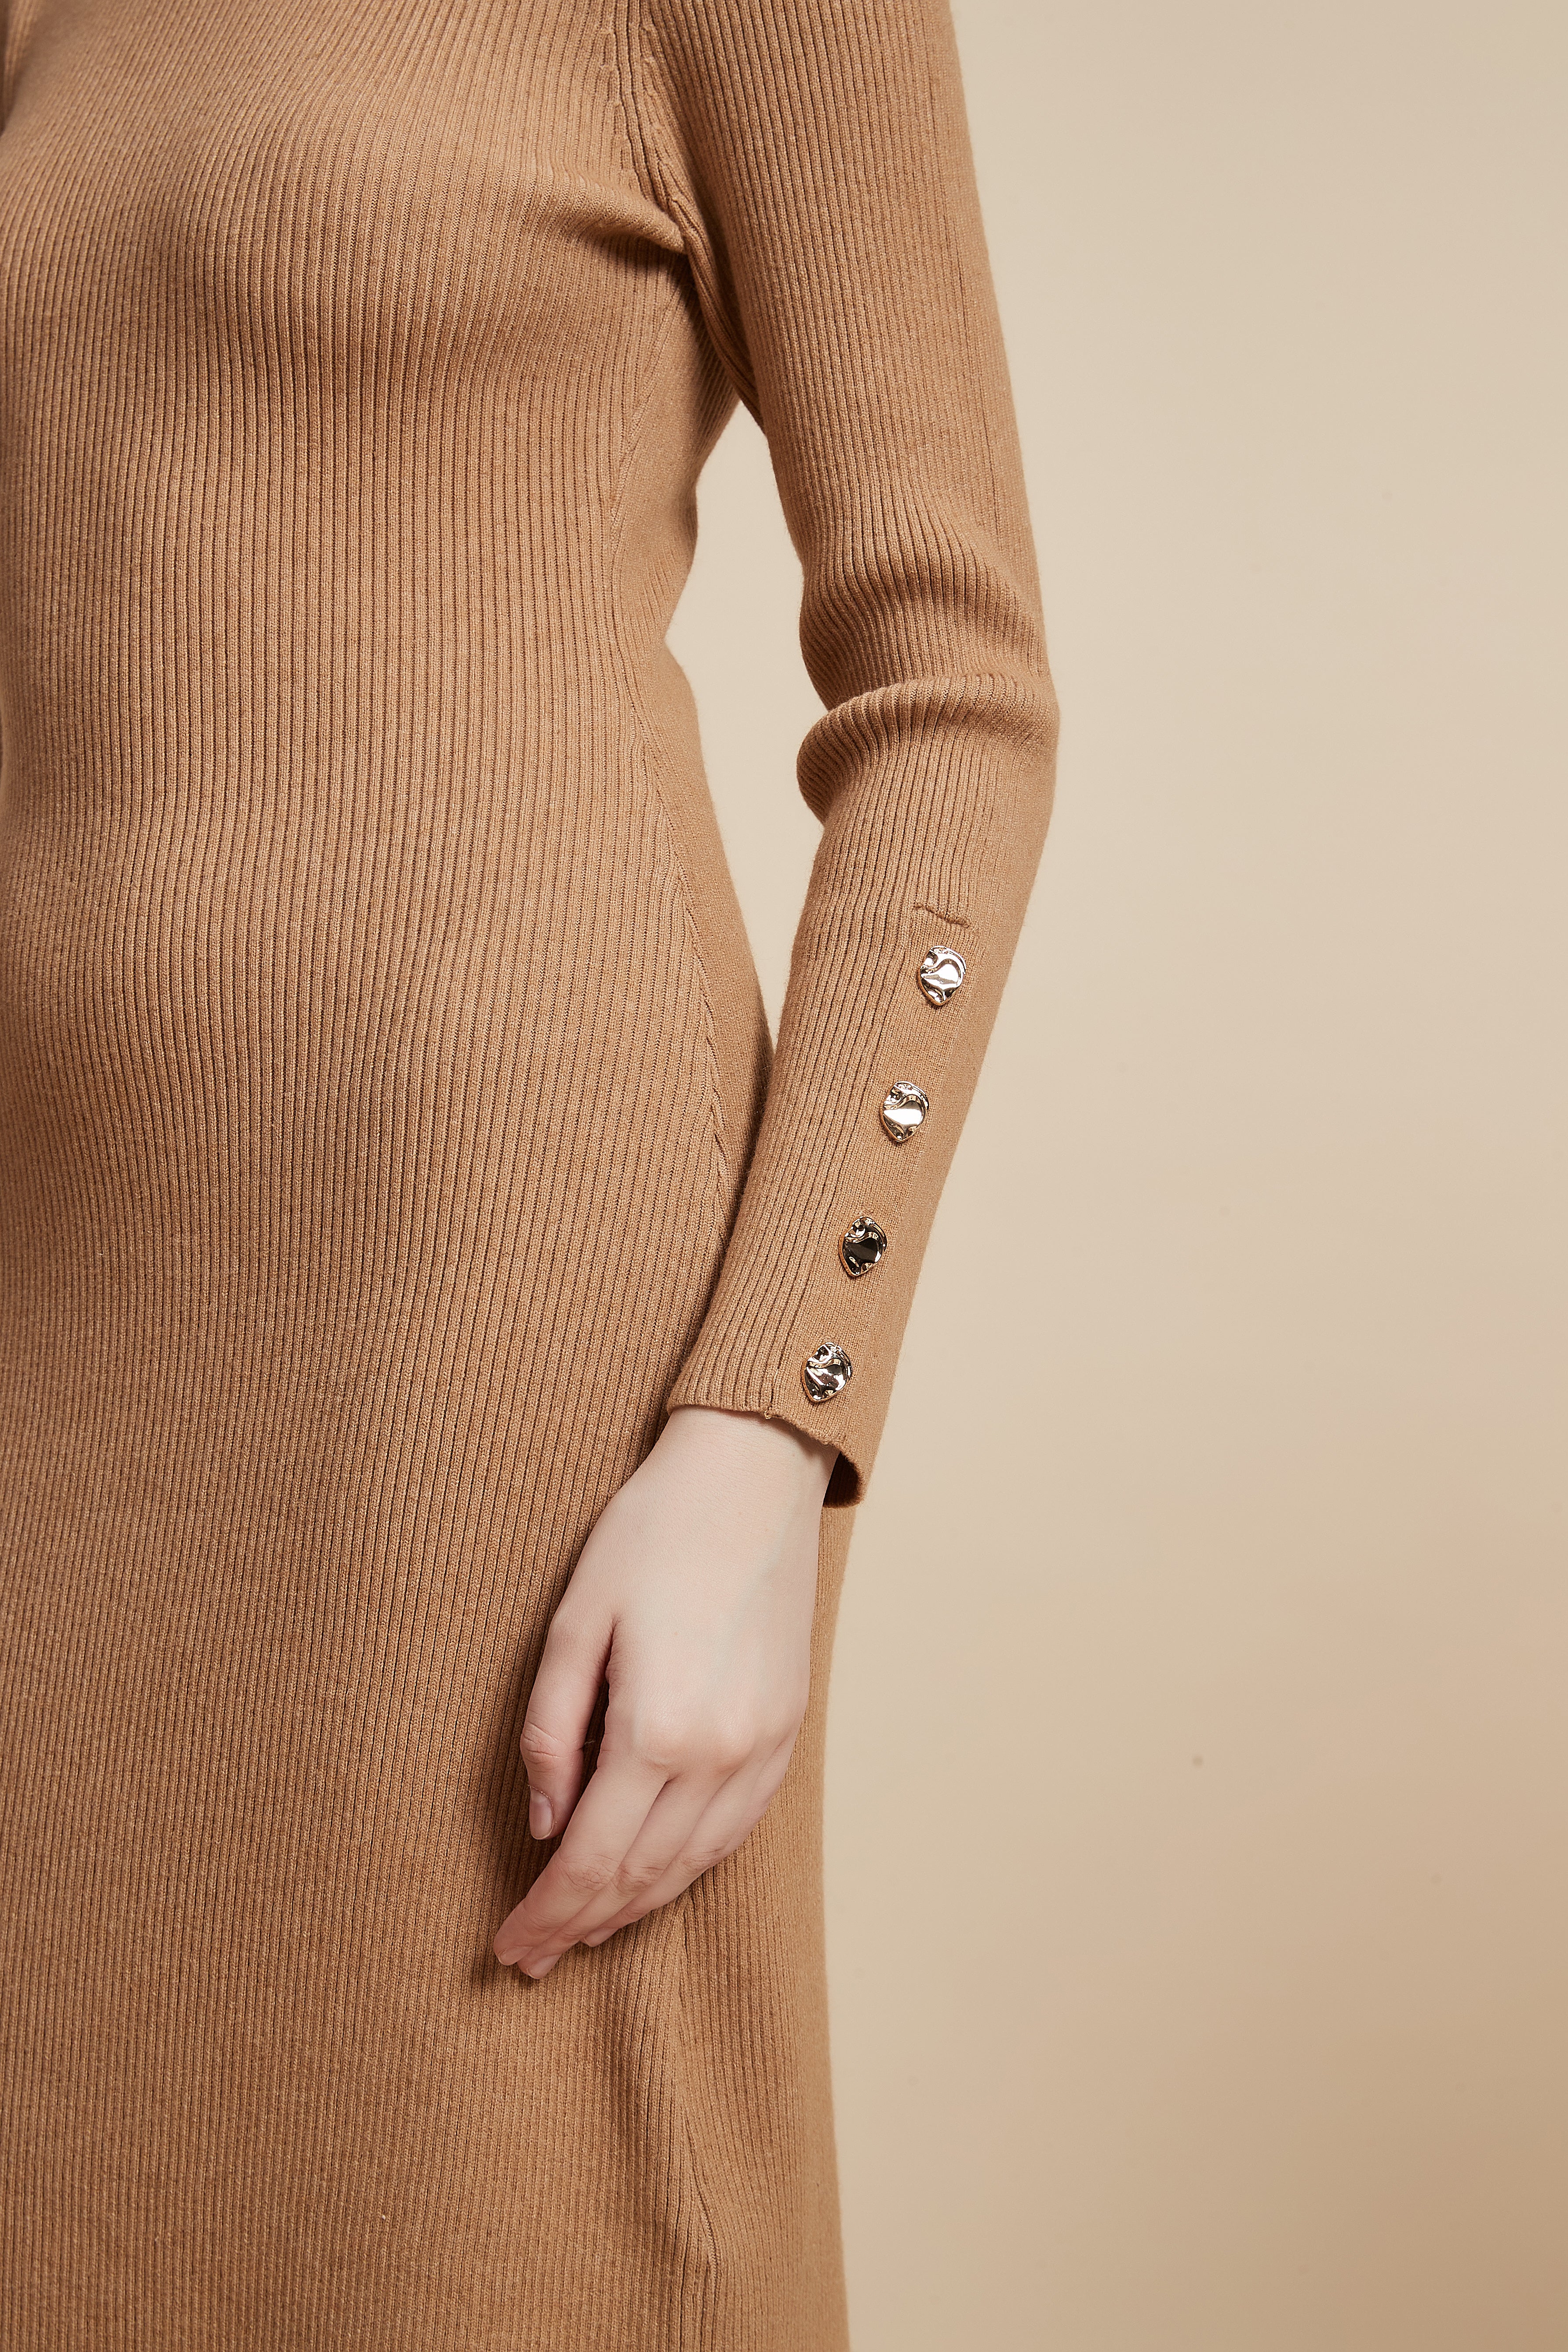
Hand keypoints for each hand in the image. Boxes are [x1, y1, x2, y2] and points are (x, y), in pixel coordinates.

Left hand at [493, 1404, 836, 1978]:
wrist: (753, 1476)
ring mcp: (764, 1746)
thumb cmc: (652, 1533)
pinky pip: (735, 1828)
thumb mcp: (575, 1622)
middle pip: (642, 1874)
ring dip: (636, 1906)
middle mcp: (721, 1753)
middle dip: (581, 1925)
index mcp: (658, 1728)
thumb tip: (543, 1822)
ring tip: (585, 1932)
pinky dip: (690, 1866)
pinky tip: (657, 1877)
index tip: (507, 1946)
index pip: (591, 1857)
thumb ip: (551, 1730)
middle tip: (532, 1958)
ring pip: (694, 1863)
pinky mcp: (788, 1729)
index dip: (546, 1912)